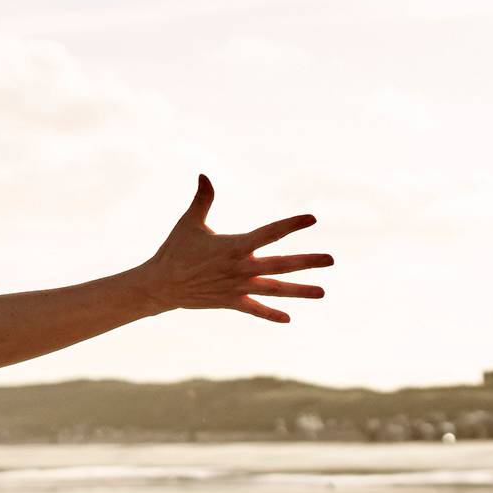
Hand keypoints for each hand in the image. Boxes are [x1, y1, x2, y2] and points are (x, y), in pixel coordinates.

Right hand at [139, 175, 329, 321]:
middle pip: (281, 265)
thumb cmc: (175, 250)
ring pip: (275, 290)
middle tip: (331, 260)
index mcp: (235, 246)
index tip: (312, 219)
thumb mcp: (190, 222)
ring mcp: (237, 287)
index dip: (291, 225)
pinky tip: (288, 318)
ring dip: (299, 291)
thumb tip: (204, 174)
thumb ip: (202, 199)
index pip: (270, 233)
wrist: (161, 285)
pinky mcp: (230, 302)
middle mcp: (241, 268)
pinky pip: (255, 310)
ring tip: (322, 292)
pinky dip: (271, 314)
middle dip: (308, 262)